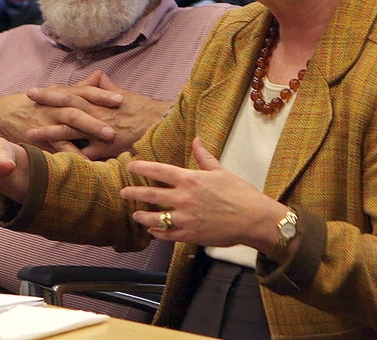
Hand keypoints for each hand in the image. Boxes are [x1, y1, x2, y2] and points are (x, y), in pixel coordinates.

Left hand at [26, 71, 170, 159]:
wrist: (162, 124)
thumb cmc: (144, 110)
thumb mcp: (124, 94)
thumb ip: (107, 87)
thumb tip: (97, 76)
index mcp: (100, 101)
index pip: (72, 93)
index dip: (53, 92)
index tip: (35, 91)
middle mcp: (98, 114)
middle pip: (67, 107)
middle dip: (46, 104)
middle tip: (26, 102)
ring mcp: (101, 131)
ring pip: (71, 131)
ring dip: (49, 132)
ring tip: (30, 134)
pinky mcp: (108, 148)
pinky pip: (86, 155)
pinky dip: (71, 158)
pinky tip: (55, 162)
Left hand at [120, 137, 284, 251]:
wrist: (253, 218)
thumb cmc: (239, 193)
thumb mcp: (221, 171)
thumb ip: (204, 157)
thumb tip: (196, 140)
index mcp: (190, 179)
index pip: (159, 171)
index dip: (142, 168)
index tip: (131, 166)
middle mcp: (183, 198)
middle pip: (151, 195)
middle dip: (134, 193)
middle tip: (123, 192)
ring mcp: (185, 218)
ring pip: (155, 218)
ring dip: (142, 216)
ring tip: (135, 214)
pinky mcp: (190, 235)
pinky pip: (167, 235)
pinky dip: (157, 233)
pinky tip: (152, 231)